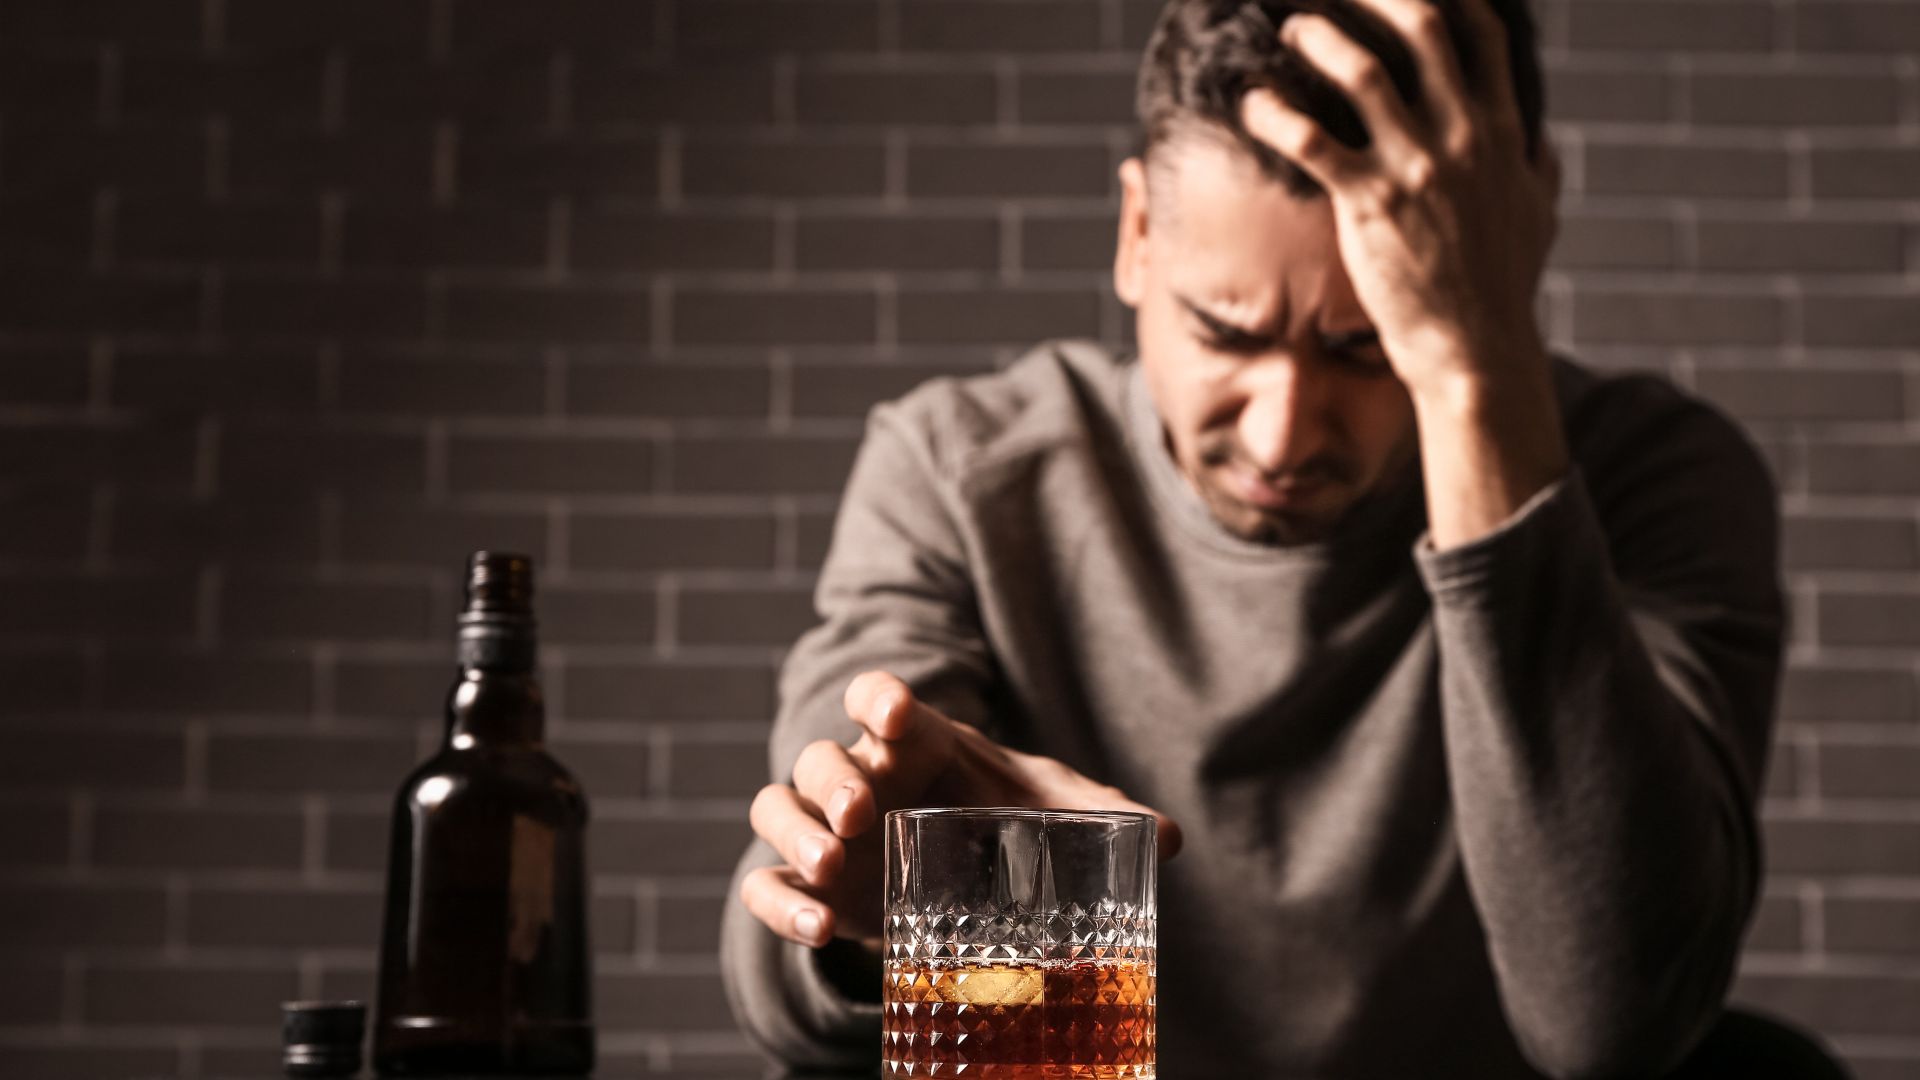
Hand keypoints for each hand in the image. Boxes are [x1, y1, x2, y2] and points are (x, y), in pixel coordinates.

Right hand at [739, 670, 1183, 947]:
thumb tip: (1172, 839)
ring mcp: (824, 831)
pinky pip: (763, 882)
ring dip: (796, 833)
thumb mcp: (1052, 811)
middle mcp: (859, 776)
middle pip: (818, 755)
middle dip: (832, 779)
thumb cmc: (1002, 820)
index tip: (892, 715)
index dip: (878, 699)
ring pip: (776, 807)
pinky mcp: (806, 884)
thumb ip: (1107, 817)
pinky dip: (780, 901)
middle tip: (859, 813)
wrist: (960, 879)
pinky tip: (818, 928)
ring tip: (832, 868)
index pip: (878, 699)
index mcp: (915, 742)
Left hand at [1240, 0, 1559, 400]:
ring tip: (1292, 28)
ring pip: (1364, 73)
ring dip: (1322, 40)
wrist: (1475, 349)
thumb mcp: (1538, 217)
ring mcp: (1417, 168)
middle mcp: (1462, 138)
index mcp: (1502, 132)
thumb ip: (1537, 170)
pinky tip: (1253, 103)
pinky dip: (1276, 113)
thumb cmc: (1502, 289)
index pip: (1481, 36)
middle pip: (1422, 30)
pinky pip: (1312, 141)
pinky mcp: (1371, 204)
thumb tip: (1545, 143)